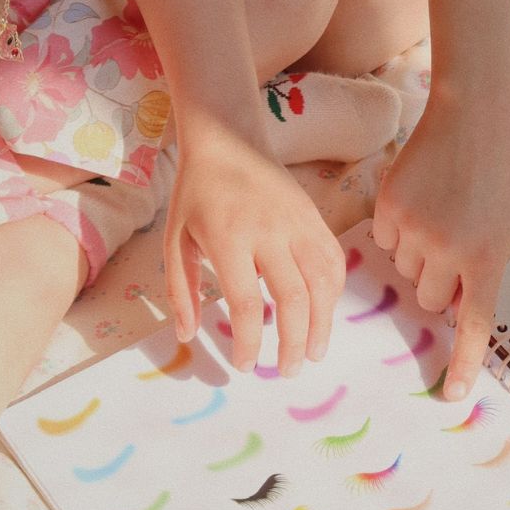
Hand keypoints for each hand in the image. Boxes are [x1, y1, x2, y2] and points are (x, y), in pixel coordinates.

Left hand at [166, 129, 345, 374]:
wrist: (230, 139)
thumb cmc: (197, 192)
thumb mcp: (174, 238)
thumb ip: (180, 290)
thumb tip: (187, 336)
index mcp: (229, 239)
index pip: (248, 303)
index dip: (250, 341)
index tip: (246, 366)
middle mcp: (269, 232)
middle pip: (293, 298)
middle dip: (294, 343)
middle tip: (288, 371)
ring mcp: (298, 224)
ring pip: (322, 282)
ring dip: (323, 324)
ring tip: (314, 353)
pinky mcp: (315, 218)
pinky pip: (334, 261)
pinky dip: (334, 293)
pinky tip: (325, 314)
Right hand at [372, 84, 509, 400]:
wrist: (476, 116)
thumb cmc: (502, 173)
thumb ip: (486, 269)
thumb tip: (455, 303)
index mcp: (488, 258)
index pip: (474, 324)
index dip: (462, 362)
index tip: (450, 395)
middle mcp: (450, 250)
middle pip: (429, 298)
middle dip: (439, 283)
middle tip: (452, 246)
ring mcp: (416, 229)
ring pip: (405, 271)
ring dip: (417, 255)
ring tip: (438, 213)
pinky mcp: (389, 208)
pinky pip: (384, 242)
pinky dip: (397, 231)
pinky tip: (417, 201)